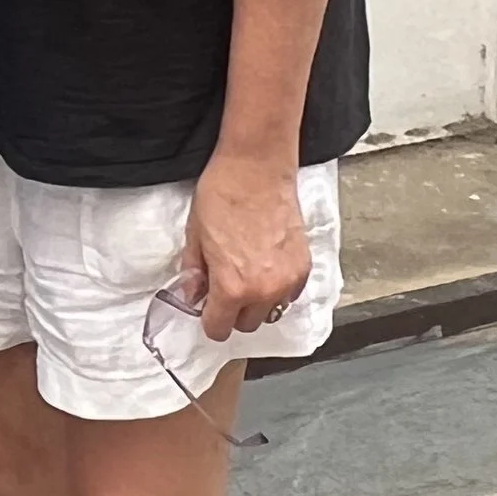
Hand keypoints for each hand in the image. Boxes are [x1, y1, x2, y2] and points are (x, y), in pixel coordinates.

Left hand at [183, 151, 311, 341]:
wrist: (256, 167)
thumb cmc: (222, 195)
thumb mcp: (195, 234)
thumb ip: (194, 272)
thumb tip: (193, 295)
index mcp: (232, 288)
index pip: (219, 329)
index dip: (209, 319)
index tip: (207, 307)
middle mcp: (263, 291)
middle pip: (246, 325)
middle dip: (233, 311)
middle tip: (225, 287)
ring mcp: (287, 280)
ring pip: (270, 311)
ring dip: (258, 303)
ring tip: (248, 275)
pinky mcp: (303, 266)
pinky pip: (290, 294)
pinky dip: (278, 288)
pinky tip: (267, 266)